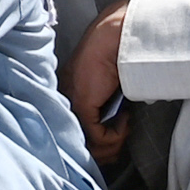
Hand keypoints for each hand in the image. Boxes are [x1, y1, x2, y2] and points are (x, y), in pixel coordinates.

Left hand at [63, 4, 130, 165]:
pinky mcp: (82, 105)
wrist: (114, 38)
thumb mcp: (106, 86)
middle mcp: (64, 102)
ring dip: (114, 143)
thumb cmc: (114, 56)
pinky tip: (125, 120)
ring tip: (124, 128)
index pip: (75, 133)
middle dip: (104, 150)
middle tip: (121, 139)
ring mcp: (71, 105)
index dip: (96, 145)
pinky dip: (117, 135)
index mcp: (68, 97)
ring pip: (91, 145)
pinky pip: (99, 137)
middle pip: (81, 144)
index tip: (114, 141)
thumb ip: (103, 104)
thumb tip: (111, 128)